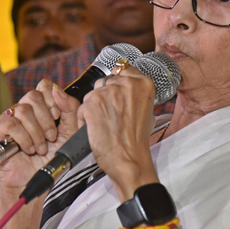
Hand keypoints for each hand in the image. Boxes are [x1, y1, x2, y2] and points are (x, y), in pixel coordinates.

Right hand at [0, 80, 80, 197]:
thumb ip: (70, 108)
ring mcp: (9, 117)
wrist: (38, 179)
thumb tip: (58, 90)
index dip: (52, 99)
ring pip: (23, 110)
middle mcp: (25, 109)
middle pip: (33, 96)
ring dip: (36, 133)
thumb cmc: (52, 157)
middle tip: (50, 138)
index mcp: (42, 106)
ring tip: (39, 149)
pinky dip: (23, 137)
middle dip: (46, 120)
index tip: (58, 117)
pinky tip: (28, 148)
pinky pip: (10, 123)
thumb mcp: (70, 131)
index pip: (44, 86)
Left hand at [78, 64, 158, 200]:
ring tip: (105, 124)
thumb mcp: (147, 110)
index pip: (123, 69)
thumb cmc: (136, 141)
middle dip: (104, 96)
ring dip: (94, 107)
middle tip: (112, 116)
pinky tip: (97, 129)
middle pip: (105, 81)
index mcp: (143, 83)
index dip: (116, 84)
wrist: (128, 159)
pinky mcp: (92, 104)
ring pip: (92, 94)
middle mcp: (125, 84)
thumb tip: (122, 84)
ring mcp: (107, 93)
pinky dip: (86, 118)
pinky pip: (82, 107)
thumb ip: (134, 93)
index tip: (116, 93)